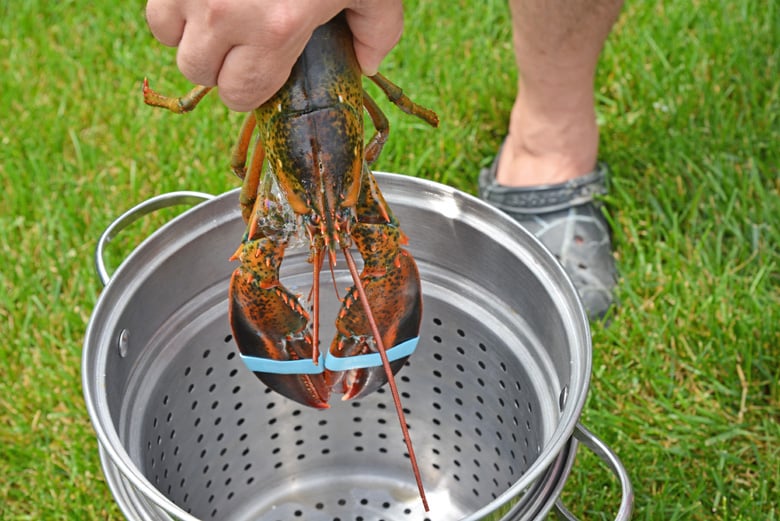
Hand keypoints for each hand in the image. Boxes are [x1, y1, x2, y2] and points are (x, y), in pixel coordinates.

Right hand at [145, 0, 402, 110]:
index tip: (262, 71)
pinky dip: (177, 0)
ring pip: (169, 34)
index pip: (238, 93)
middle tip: (244, 43)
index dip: (250, 88)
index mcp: (275, 29)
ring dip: (191, 31)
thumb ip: (376, 32)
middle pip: (196, 70)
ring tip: (221, 16)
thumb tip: (366, 64)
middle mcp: (224, 12)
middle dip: (220, 64)